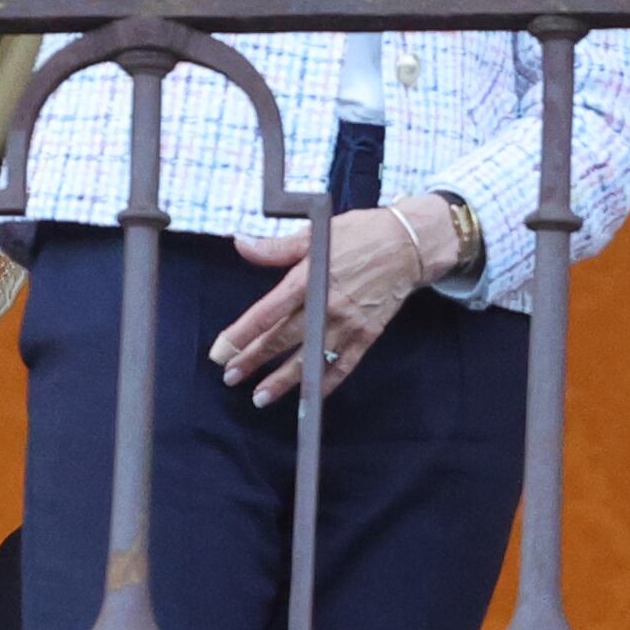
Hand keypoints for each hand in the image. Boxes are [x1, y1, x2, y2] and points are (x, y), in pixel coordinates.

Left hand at [213, 197, 453, 407]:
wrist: (409, 245)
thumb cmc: (361, 234)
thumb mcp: (317, 232)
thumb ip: (276, 247)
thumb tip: (241, 244)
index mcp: (310, 277)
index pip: (267, 312)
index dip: (242, 334)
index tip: (220, 351)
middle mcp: (327, 305)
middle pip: (282, 339)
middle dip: (253, 360)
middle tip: (230, 377)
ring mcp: (348, 324)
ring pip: (310, 359)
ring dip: (282, 381)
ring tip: (259, 397)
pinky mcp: (367, 335)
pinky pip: (343, 366)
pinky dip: (325, 383)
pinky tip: (307, 397)